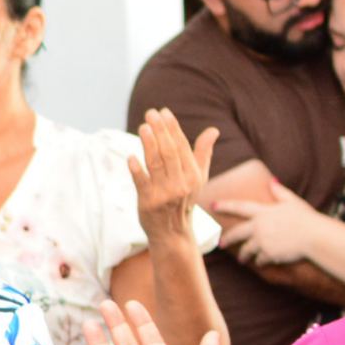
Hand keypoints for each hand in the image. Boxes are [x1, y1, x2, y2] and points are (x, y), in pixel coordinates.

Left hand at [130, 108, 215, 241]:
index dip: (173, 128)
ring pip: (156, 164)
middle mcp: (181, 183)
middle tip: (151, 113)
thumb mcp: (198, 177)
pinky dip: (137, 170)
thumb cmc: (184, 200)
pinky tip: (131, 157)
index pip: (182, 146)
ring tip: (143, 127)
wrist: (173, 233)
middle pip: (169, 152)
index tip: (164, 111)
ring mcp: (165, 193)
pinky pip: (142, 183)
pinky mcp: (148, 202)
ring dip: (149, 144)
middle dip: (161, 131)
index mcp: (193, 175)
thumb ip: (203, 152)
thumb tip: (214, 130)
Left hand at [214, 180, 320, 266]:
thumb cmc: (306, 218)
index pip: (239, 206)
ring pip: (247, 249)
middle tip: (221, 244)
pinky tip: (259, 263)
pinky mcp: (268, 254)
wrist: (314, 236)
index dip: (225, 205)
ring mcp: (262, 241)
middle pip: (237, 233)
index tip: (212, 205)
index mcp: (263, 212)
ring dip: (244, 255)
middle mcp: (258, 226)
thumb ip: (280, 192)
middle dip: (228, 239)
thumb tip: (272, 181)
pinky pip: (260, 259)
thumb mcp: (293, 202)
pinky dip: (260, 261)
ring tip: (242, 260)